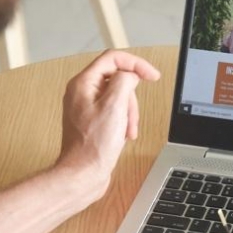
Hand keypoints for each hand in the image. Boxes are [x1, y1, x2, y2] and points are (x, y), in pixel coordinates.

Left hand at [54, 50, 160, 198]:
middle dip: (131, 97)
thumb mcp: (114, 106)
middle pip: (117, 79)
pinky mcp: (92, 122)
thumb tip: (131, 76)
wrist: (83, 174)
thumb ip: (124, 82)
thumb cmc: (93, 146)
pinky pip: (114, 112)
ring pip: (118, 97)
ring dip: (129, 112)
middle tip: (133, 115)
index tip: (151, 75)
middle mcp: (82, 93)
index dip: (136, 64)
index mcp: (83, 84)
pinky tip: (124, 135)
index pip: (113, 59)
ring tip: (128, 129)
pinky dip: (124, 121)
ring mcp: (86, 108)